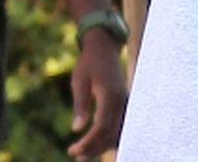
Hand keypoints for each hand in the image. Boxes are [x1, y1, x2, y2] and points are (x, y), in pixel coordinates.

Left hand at [67, 31, 127, 159]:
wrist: (105, 47)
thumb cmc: (89, 63)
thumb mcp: (79, 81)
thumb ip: (80, 105)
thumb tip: (76, 129)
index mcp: (109, 94)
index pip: (101, 125)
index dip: (88, 141)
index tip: (73, 149)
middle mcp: (121, 99)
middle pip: (111, 131)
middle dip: (94, 146)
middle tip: (75, 154)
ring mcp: (125, 100)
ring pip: (118, 129)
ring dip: (103, 143)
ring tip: (84, 153)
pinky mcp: (124, 101)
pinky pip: (121, 122)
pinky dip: (110, 134)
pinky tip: (99, 141)